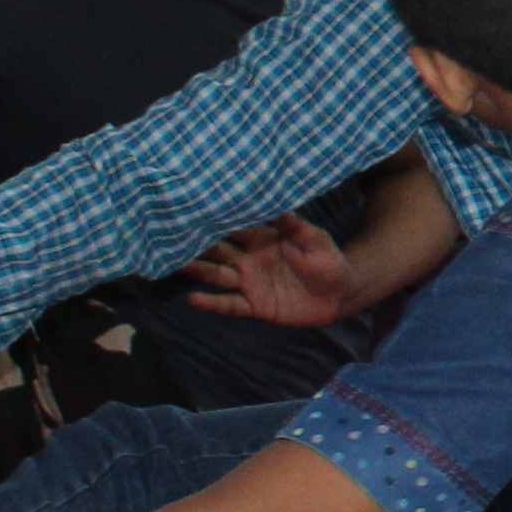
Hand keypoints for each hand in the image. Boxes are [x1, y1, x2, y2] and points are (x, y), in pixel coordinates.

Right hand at [187, 216, 358, 330]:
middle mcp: (250, 260)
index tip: (194, 211)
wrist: (340, 295)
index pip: (235, 229)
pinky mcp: (254, 306)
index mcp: (263, 240)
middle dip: (198, 244)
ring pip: (218, 275)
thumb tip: (277, 205)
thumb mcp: (315, 239)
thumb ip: (295, 226)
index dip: (217, 222)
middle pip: (219, 251)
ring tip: (176, 264)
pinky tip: (193, 299)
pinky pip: (230, 304)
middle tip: (171, 236)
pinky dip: (212, 303)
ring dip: (198, 270)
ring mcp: (250, 283)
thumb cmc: (328, 261)